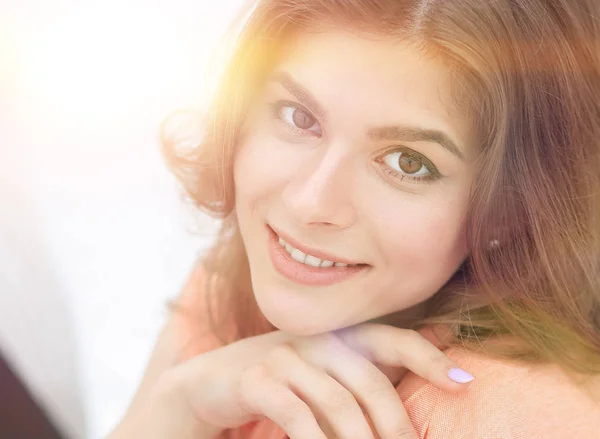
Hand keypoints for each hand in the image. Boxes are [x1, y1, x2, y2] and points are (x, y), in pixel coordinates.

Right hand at [115, 323, 471, 438]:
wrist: (214, 382)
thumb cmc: (285, 379)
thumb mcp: (331, 367)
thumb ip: (377, 361)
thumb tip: (442, 340)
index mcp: (340, 336)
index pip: (393, 339)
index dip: (429, 357)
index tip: (464, 384)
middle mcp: (317, 340)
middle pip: (371, 381)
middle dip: (397, 426)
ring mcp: (285, 356)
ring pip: (338, 403)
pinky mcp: (257, 379)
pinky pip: (296, 415)